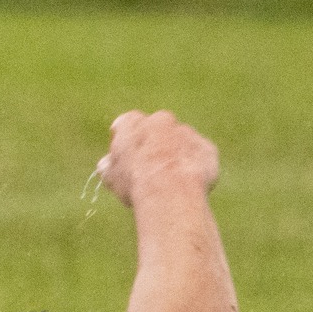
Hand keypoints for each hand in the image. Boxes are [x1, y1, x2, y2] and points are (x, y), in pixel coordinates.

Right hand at [95, 110, 219, 207]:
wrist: (170, 191)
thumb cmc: (135, 182)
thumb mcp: (111, 177)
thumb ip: (108, 165)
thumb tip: (106, 164)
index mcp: (133, 123)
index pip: (125, 124)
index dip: (125, 142)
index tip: (125, 158)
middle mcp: (161, 120)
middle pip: (156, 129)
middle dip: (153, 144)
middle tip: (148, 169)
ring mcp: (187, 133)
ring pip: (180, 142)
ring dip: (175, 155)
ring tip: (169, 182)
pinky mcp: (206, 149)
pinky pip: (199, 156)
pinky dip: (194, 166)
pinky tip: (186, 185)